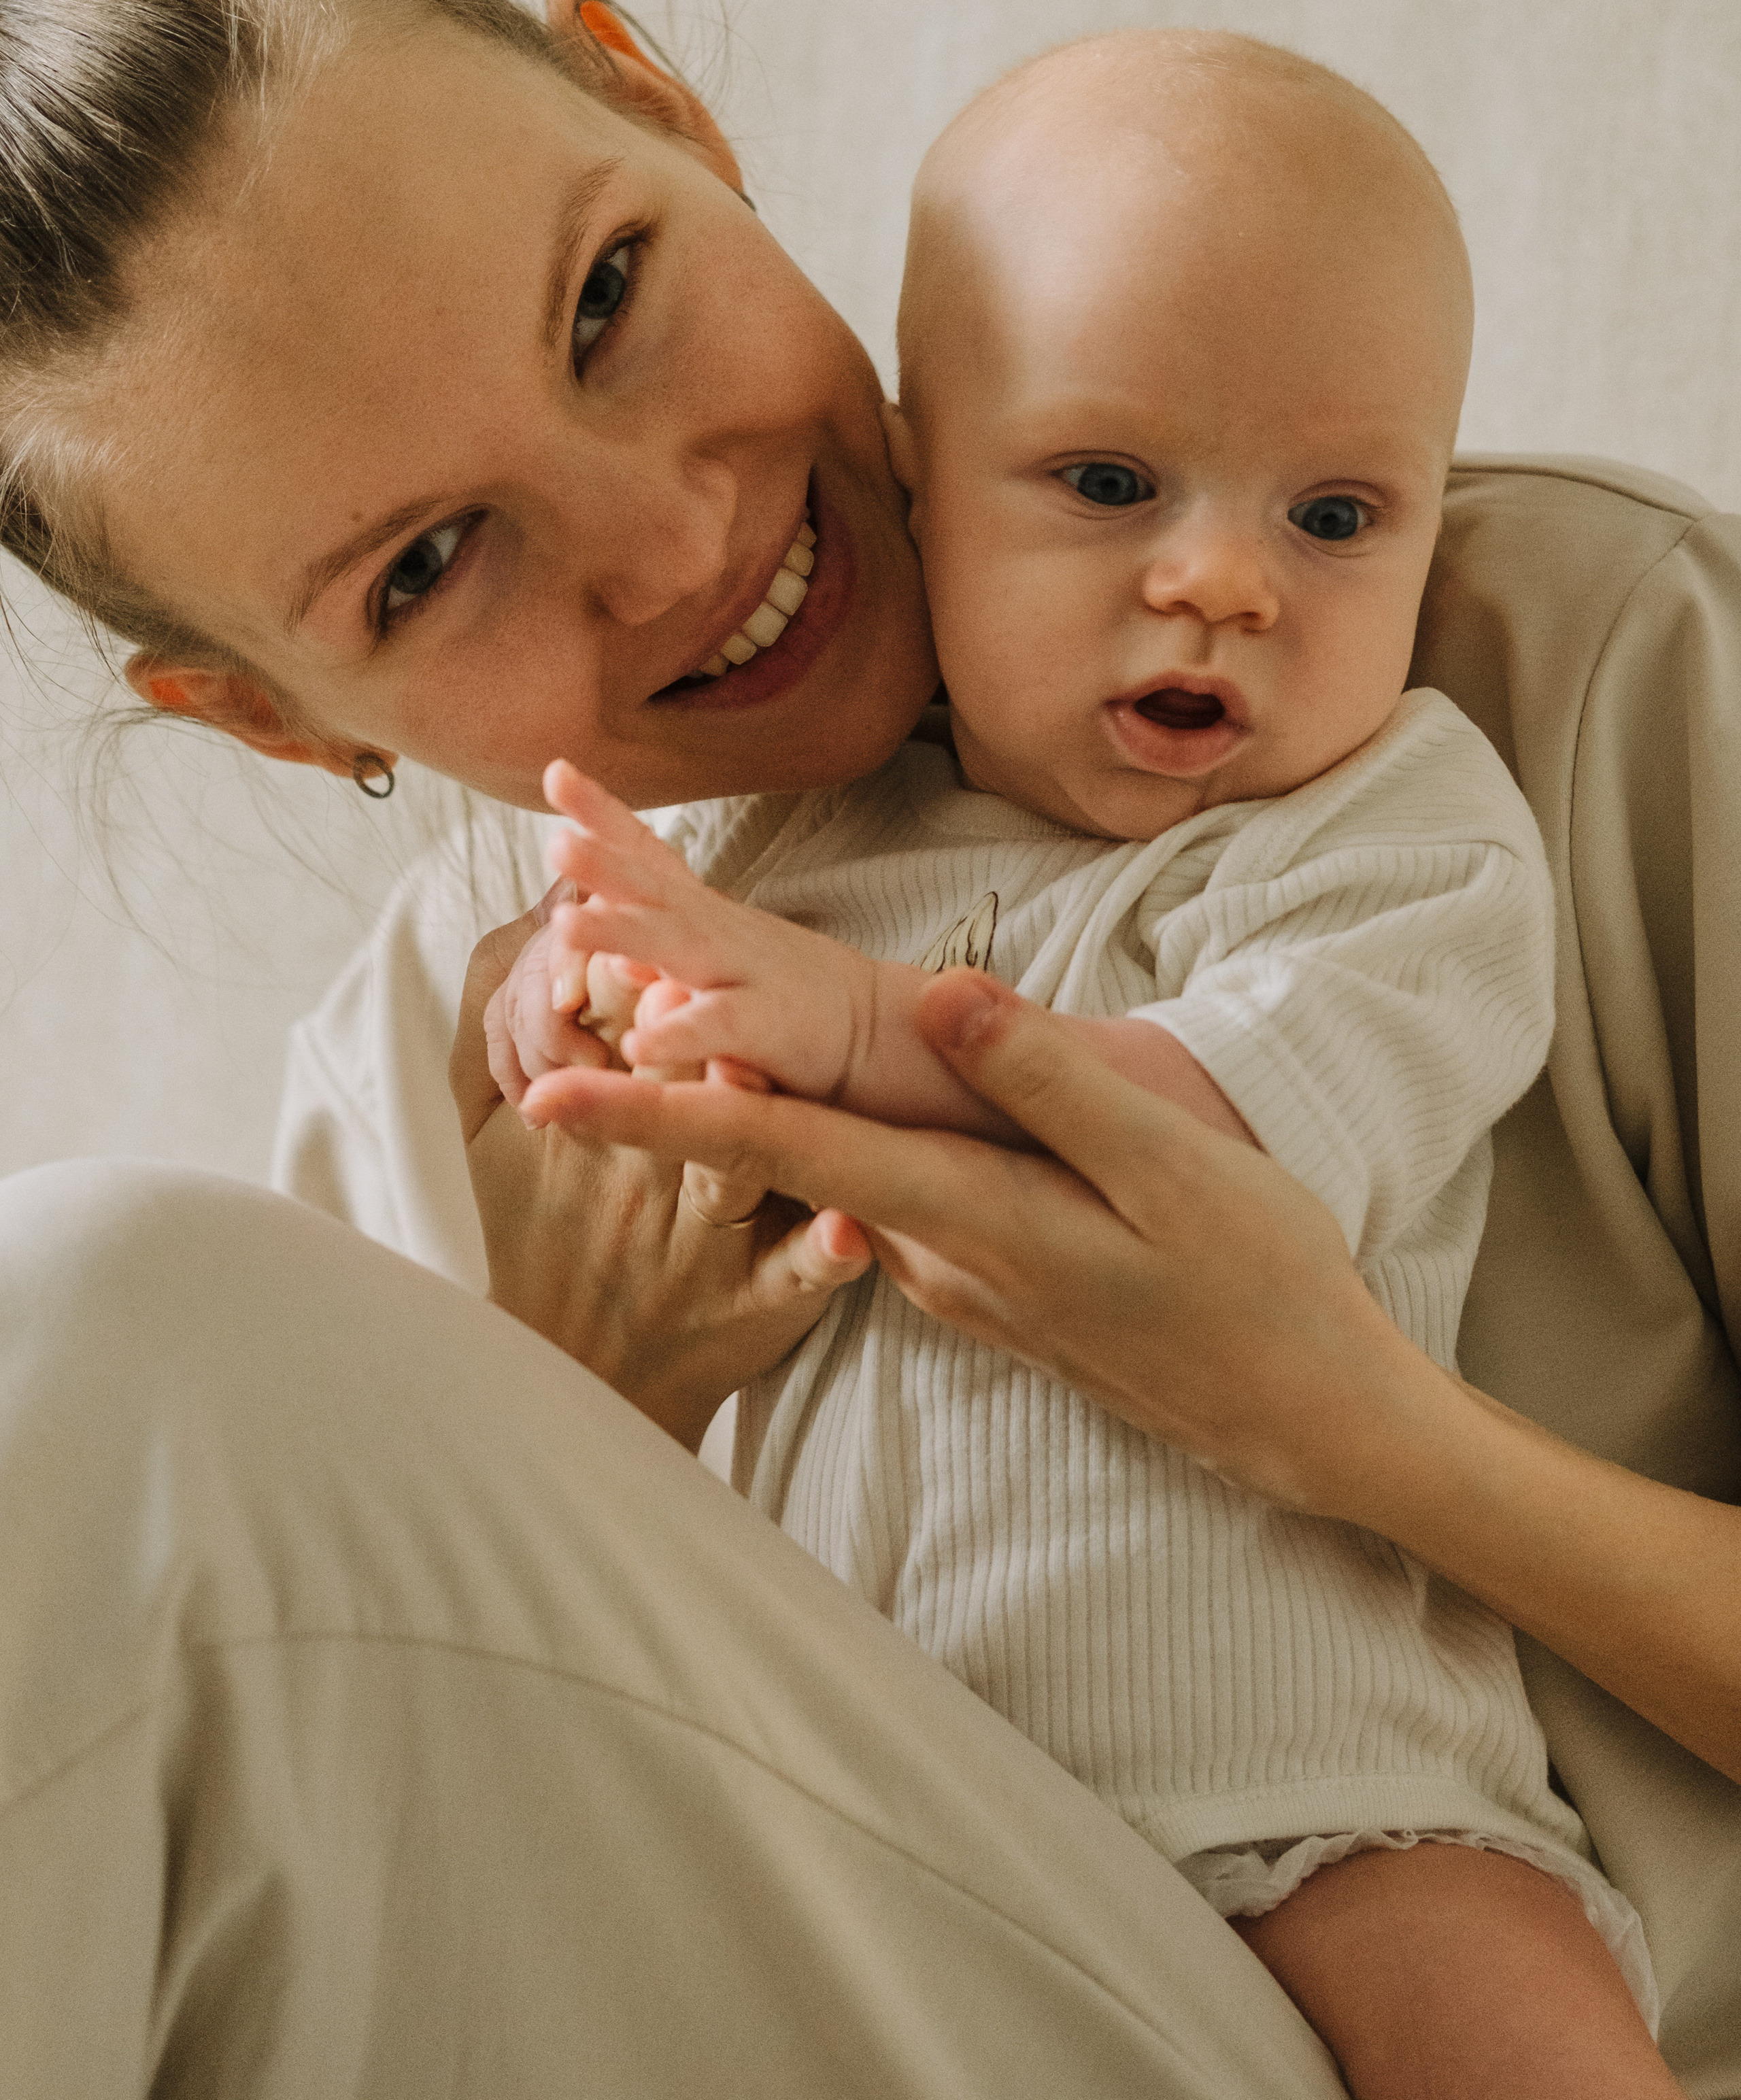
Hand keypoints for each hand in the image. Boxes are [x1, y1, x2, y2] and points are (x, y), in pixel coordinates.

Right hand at [454, 901, 871, 1448]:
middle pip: (664, 1087)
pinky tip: (847, 1235)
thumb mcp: (490, 1138)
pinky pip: (797, 1277)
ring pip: (729, 1173)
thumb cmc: (536, 1234)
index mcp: (593, 1121)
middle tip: (667, 980)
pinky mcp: (762, 1303)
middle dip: (666, 1036)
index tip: (602, 929)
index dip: (602, 977)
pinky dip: (822, 1257)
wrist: (573, 1381)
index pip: (599, 1028)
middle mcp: (653, 1170)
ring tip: (744, 1075)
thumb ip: (500, 1022)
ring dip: (738, 1123)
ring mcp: (709, 1238)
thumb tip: (537, 912)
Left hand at [523, 965, 1417, 1513]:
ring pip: (820, 1180)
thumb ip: (1046, 1081)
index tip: (550, 1090)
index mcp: (969, 1217)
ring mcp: (954, 1275)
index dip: (662, 1119)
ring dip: (729, 1115)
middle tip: (556, 1017)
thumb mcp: (1167, 1165)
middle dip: (657, 1094)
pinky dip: (812, 1146)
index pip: (783, 1155)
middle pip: (774, 1161)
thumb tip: (938, 998)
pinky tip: (788, 1100)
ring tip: (642, 1026)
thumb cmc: (1254, 1281)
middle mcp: (934, 1254)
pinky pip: (874, 1200)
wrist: (1305, 1410)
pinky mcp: (982, 1276)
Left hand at [540, 758, 868, 1100]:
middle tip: (555, 841)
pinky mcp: (770, 1027)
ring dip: (622, 931)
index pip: (649, 853)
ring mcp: (746, 973)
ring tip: (566, 926)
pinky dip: (681, 1031)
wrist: (876, 1028)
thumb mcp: (716, 950)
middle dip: (604, 861)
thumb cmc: (780, 992)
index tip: (556, 771)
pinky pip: (721, 1027)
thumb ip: (656, 933)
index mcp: (701, 911)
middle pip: (655, 888)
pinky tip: (638, 1042)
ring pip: (679, 945)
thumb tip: (588, 925)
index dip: (603, 813)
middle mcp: (720, 930)